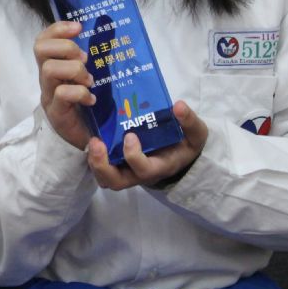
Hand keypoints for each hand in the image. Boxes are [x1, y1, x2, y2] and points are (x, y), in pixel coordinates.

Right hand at [35, 20, 95, 147]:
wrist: (88, 139)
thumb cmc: (90, 104)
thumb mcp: (91, 76)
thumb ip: (95, 57)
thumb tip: (109, 28)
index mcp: (54, 67)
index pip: (43, 40)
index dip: (57, 29)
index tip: (79, 28)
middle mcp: (47, 79)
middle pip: (40, 49)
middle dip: (66, 47)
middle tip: (84, 59)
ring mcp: (49, 95)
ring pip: (49, 69)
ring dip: (74, 70)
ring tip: (90, 81)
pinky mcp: (56, 112)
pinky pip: (62, 94)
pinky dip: (80, 92)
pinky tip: (91, 99)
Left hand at [86, 99, 208, 190]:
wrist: (180, 153)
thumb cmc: (186, 144)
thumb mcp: (195, 134)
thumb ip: (190, 122)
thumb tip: (179, 106)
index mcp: (159, 167)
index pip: (143, 169)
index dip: (134, 156)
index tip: (130, 135)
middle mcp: (139, 174)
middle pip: (116, 182)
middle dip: (103, 166)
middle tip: (97, 143)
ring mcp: (126, 171)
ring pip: (105, 178)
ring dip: (94, 162)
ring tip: (92, 141)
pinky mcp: (117, 164)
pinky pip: (101, 168)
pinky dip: (94, 157)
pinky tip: (92, 135)